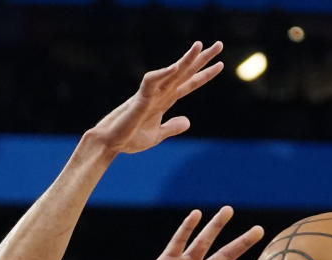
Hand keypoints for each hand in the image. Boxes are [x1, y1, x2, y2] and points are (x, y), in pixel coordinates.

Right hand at [87, 42, 223, 155]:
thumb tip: (188, 121)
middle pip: (185, 73)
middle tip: (219, 45)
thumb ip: (172, 127)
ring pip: (171, 73)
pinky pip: (151, 82)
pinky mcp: (139, 99)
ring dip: (185, 60)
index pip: (189, 84)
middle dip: (202, 59)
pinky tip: (175, 67)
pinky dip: (163, 74)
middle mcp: (160, 93)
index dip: (204, 75)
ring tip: (200, 46)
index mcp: (164, 101)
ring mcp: (150, 94)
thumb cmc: (129, 138)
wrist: (110, 143)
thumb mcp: (157, 135)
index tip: (220, 65)